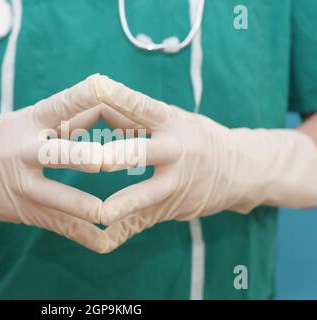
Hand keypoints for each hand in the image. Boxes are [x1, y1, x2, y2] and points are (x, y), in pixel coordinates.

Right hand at [0, 76, 112, 251]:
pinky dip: (82, 235)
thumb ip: (67, 117)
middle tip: (109, 161)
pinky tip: (104, 242)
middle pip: (58, 153)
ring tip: (111, 213)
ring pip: (57, 196)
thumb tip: (110, 105)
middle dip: (84, 158)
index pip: (60, 104)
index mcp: (30, 121)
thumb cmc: (2, 138)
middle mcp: (25, 151)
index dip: (84, 95)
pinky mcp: (24, 210)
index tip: (106, 85)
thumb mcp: (27, 120)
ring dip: (84, 206)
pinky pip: (58, 224)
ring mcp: (23, 184)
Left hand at [92, 76, 316, 251]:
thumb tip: (97, 103)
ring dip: (124, 203)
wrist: (241, 171)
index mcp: (171, 123)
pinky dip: (123, 232)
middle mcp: (175, 151)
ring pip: (147, 193)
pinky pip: (144, 221)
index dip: (121, 96)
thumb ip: (134, 115)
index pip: (143, 107)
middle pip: (142, 152)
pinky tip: (103, 241)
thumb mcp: (172, 119)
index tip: (98, 85)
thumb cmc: (195, 136)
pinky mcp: (172, 207)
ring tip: (101, 214)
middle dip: (117, 156)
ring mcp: (176, 183)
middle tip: (92, 159)